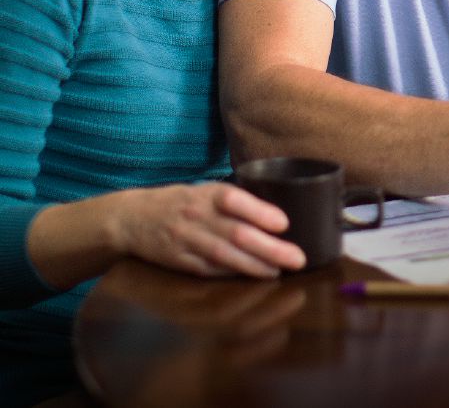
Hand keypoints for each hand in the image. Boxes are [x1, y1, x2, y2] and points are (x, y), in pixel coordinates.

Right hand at [112, 182, 305, 277]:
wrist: (132, 218)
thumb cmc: (181, 202)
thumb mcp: (205, 190)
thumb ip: (235, 201)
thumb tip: (275, 214)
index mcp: (206, 194)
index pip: (234, 200)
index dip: (260, 212)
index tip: (284, 223)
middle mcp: (197, 217)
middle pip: (236, 234)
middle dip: (270, 248)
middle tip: (297, 258)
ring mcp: (187, 241)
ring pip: (225, 256)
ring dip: (256, 266)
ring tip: (280, 271)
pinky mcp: (180, 263)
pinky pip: (210, 271)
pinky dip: (234, 275)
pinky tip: (254, 277)